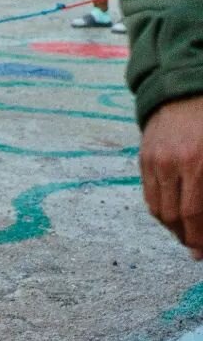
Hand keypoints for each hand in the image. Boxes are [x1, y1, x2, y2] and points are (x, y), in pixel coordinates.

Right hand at [140, 96, 202, 258]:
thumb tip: (202, 216)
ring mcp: (155, 163)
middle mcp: (173, 164)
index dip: (199, 235)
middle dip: (186, 236)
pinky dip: (161, 211)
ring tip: (184, 233)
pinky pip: (150, 195)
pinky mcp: (143, 161)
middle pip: (174, 216)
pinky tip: (173, 215)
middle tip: (195, 247)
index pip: (195, 212)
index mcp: (199, 161)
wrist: (183, 89)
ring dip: (172, 227)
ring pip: (159, 209)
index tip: (202, 251)